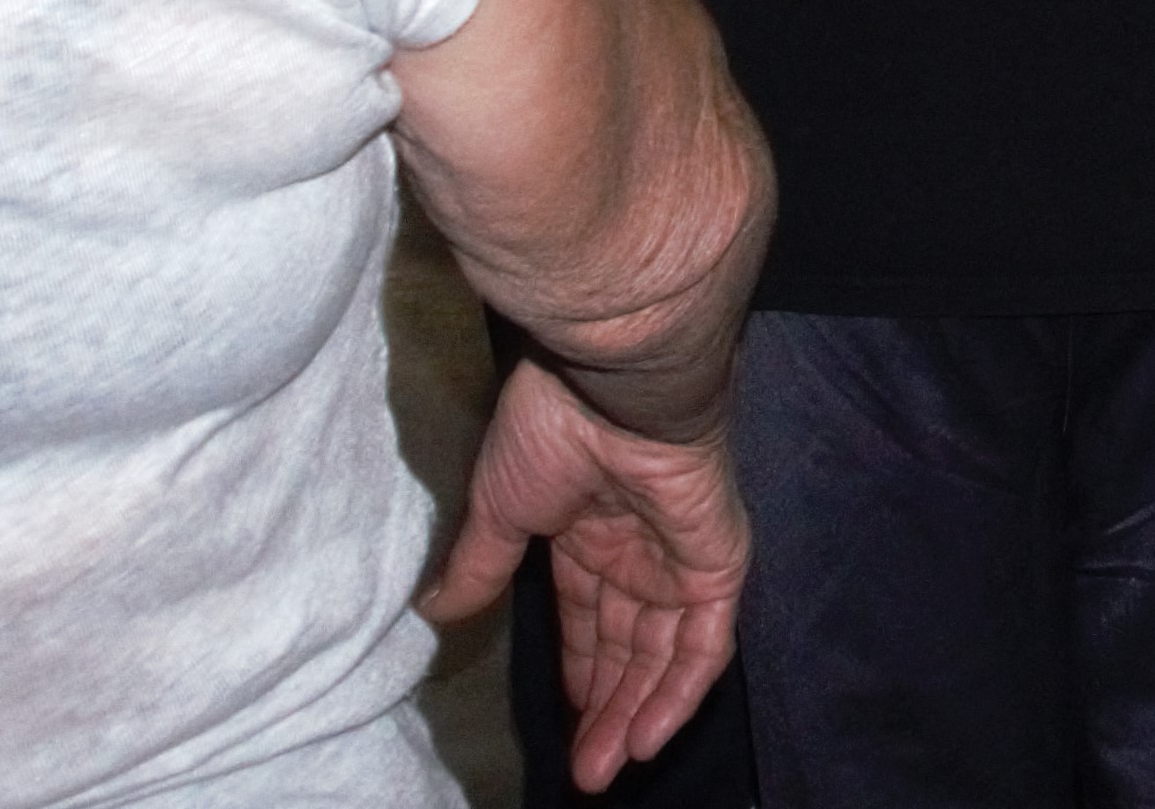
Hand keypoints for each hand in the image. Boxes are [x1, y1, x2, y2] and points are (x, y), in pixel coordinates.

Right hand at [422, 360, 749, 791]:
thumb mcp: (500, 509)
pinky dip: (679, 692)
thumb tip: (437, 609)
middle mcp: (639, 546)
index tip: (556, 723)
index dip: (575, 669)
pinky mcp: (717, 561)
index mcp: (590, 529)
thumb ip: (480, 564)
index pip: (588, 617)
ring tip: (602, 769)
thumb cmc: (551, 430)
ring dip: (636, 713)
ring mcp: (681, 554)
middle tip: (580, 771)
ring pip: (665, 652)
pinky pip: (705, 641)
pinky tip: (645, 737)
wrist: (610, 384)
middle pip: (627, 643)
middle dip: (604, 706)